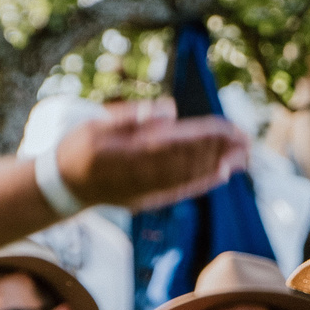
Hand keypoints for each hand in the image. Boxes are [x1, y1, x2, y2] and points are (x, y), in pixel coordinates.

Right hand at [59, 99, 246, 211]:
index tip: (229, 127)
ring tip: (243, 155)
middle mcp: (138, 176)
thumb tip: (170, 109)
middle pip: (187, 162)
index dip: (205, 136)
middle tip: (247, 139)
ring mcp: (143, 192)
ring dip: (217, 166)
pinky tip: (222, 174)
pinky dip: (202, 183)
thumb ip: (133, 117)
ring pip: (187, 178)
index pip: (175, 142)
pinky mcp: (146, 200)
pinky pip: (179, 192)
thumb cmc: (79, 147)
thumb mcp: (97, 123)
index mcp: (126, 153)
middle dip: (219, 151)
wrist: (63, 185)